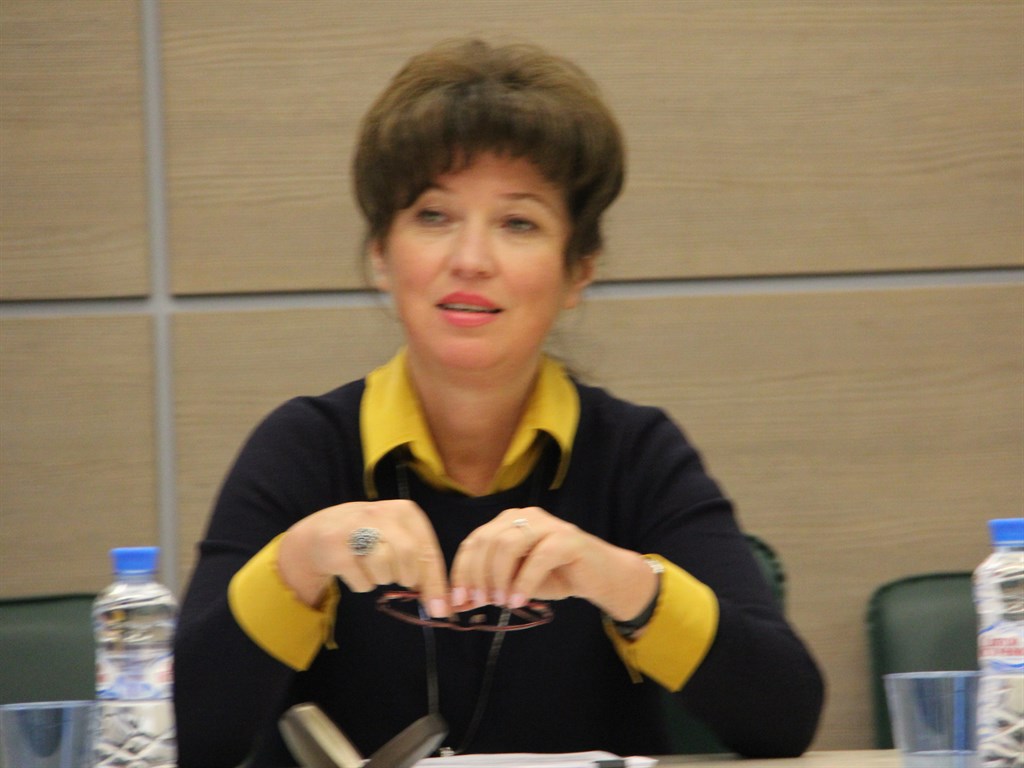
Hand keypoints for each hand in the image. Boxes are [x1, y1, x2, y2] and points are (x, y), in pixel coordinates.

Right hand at [277, 499, 450, 616]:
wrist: (317, 533)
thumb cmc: (367, 538)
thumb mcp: (397, 538)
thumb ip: (419, 562)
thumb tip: (440, 603)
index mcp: (404, 511)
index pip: (427, 550)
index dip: (436, 583)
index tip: (442, 610)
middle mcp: (380, 514)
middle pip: (409, 558)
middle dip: (406, 577)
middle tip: (396, 577)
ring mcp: (355, 529)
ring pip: (385, 572)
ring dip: (381, 579)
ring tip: (370, 566)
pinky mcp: (335, 548)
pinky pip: (363, 583)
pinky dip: (362, 584)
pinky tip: (354, 569)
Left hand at [448, 507, 657, 620]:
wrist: (601, 577)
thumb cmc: (556, 576)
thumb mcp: (515, 584)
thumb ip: (489, 588)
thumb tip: (456, 604)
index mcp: (507, 523)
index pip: (475, 542)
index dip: (462, 571)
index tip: (458, 601)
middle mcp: (525, 517)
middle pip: (487, 541)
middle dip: (477, 575)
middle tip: (479, 603)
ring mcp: (547, 525)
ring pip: (508, 544)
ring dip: (498, 577)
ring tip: (501, 603)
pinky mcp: (568, 539)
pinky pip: (539, 557)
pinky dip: (524, 582)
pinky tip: (519, 600)